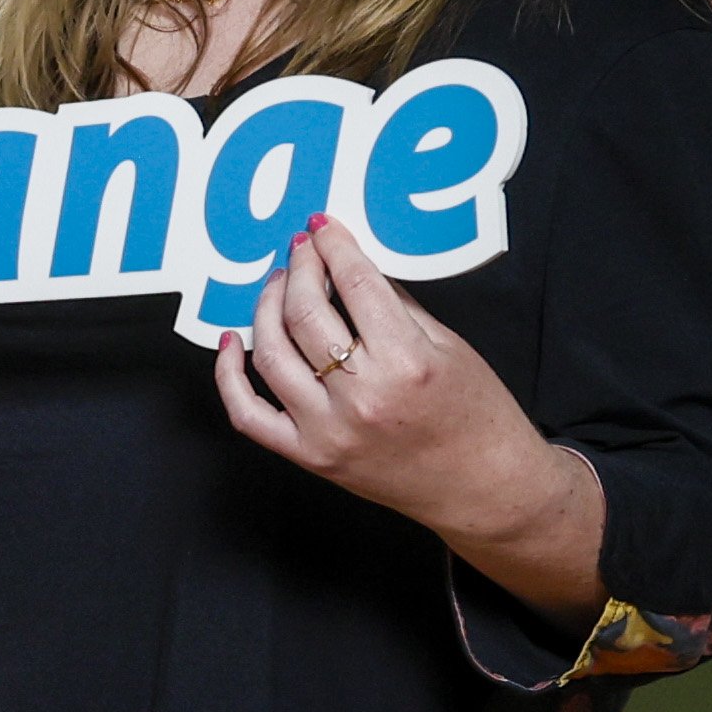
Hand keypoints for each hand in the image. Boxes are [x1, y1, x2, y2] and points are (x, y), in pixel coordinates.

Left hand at [220, 216, 601, 610]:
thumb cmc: (476, 413)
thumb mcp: (450, 347)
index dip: (334, 248)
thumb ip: (396, 307)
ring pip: (271, 355)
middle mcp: (361, 397)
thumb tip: (349, 267)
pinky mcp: (307, 456)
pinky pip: (247, 414)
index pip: (356, 286)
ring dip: (266, 309)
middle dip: (298, 270)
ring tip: (278, 284)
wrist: (482, 486)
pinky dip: (229, 375)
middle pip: (305, 315)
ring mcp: (327, 430)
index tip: (322, 226)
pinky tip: (232, 340)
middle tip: (299, 249)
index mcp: (406, 363)